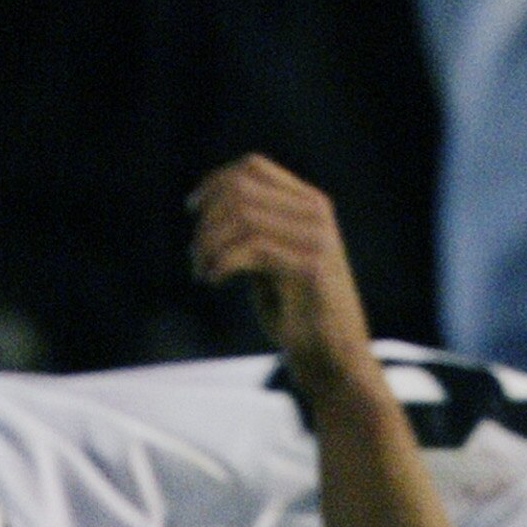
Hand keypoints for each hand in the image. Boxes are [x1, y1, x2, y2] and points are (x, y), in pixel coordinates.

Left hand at [189, 156, 376, 410]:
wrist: (334, 359)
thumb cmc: (298, 314)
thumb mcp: (275, 261)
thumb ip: (256, 232)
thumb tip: (212, 209)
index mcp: (310, 203)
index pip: (254, 167)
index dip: (216, 181)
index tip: (192, 207)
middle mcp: (315, 212)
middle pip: (242, 189)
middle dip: (208, 219)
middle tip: (196, 254)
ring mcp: (315, 238)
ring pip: (243, 217)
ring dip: (210, 243)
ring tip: (201, 270)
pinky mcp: (309, 268)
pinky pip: (251, 249)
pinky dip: (221, 262)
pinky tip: (212, 280)